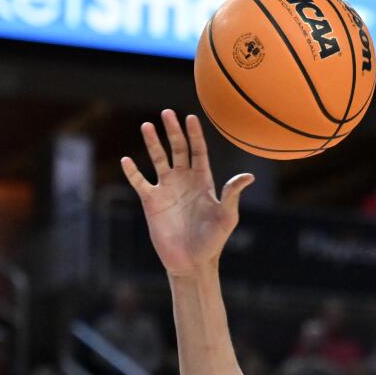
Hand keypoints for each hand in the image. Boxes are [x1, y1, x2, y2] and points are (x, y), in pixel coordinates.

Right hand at [120, 110, 253, 278]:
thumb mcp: (227, 216)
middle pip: (178, 150)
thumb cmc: (213, 240)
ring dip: (152, 143)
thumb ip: (232, 194)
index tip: (191, 117)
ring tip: (147, 125)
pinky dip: (133, 171)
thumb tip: (248, 176)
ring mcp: (167, 189)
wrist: (192, 261)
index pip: (198, 152)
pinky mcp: (151, 201)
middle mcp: (184, 181)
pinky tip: (127, 160)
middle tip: (167, 113)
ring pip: (158, 160)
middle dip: (173, 132)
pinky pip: (140, 182)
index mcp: (203, 181)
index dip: (195, 135)